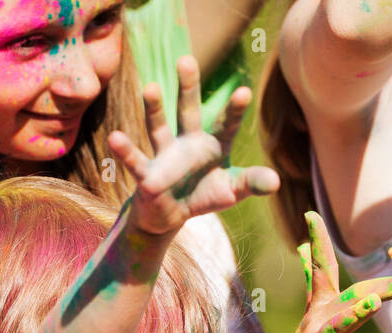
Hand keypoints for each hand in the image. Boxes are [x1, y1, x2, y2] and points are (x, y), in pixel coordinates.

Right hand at [107, 55, 278, 236]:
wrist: (170, 213)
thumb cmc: (203, 194)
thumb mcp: (231, 190)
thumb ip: (251, 182)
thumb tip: (276, 182)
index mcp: (213, 144)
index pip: (225, 124)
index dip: (234, 109)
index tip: (243, 91)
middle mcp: (188, 142)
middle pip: (187, 110)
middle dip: (187, 87)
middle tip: (186, 59)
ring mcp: (165, 156)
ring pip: (158, 127)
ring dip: (154, 108)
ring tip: (150, 87)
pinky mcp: (147, 174)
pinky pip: (136, 161)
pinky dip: (126, 151)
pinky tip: (115, 138)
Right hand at [273, 210, 391, 332]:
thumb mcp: (315, 314)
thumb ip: (313, 281)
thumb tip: (303, 249)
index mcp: (323, 308)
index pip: (325, 268)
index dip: (318, 241)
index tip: (311, 214)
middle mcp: (316, 322)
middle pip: (351, 294)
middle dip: (383, 284)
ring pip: (334, 328)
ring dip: (352, 315)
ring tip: (371, 305)